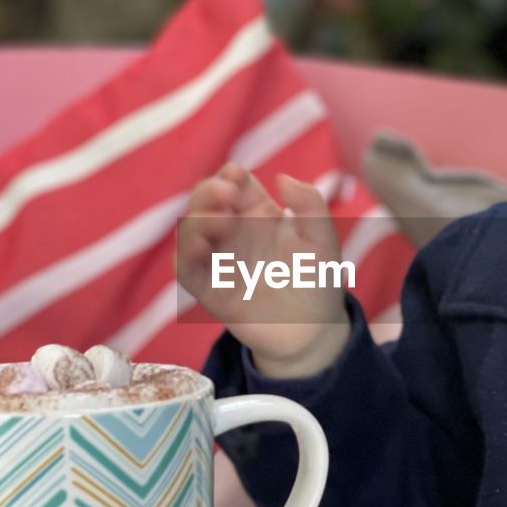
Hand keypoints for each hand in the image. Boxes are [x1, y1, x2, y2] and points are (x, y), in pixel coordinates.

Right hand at [177, 163, 349, 377]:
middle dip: (207, 192)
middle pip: (205, 201)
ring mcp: (220, 260)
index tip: (236, 177)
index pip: (234, 183)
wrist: (314, 331)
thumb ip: (310, 204)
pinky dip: (183, 256)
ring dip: (195, 221)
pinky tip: (198, 249)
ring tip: (220, 222)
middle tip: (226, 194)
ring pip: (189, 231)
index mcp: (259, 214)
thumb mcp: (323, 240)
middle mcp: (234, 233)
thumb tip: (280, 178)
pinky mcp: (210, 290)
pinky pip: (185, 270)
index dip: (230, 175)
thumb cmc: (318, 281)